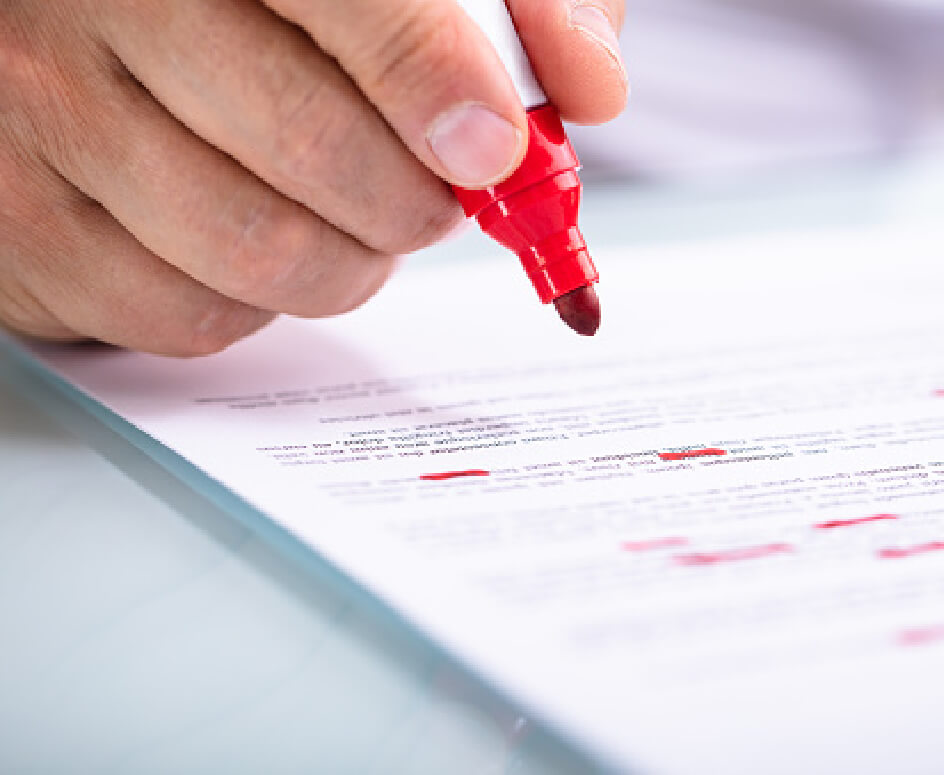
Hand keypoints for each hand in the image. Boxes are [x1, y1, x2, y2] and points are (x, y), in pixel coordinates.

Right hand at [0, 0, 627, 354]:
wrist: (92, 31)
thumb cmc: (269, 8)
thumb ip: (518, 0)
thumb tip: (589, 88)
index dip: (436, 78)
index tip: (494, 147)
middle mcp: (99, 5)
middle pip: (307, 143)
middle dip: (413, 201)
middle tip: (439, 197)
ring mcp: (44, 116)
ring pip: (255, 250)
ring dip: (349, 262)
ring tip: (355, 219)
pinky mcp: (25, 231)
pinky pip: (189, 316)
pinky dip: (260, 302)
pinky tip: (256, 237)